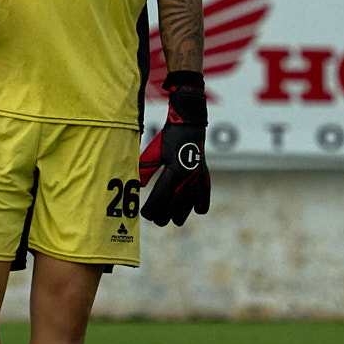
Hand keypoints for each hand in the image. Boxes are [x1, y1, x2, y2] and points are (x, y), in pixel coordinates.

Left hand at [139, 71, 208, 226]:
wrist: (189, 122)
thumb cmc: (169, 136)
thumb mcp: (154, 152)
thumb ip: (146, 169)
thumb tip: (139, 187)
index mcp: (174, 170)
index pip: (160, 197)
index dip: (151, 209)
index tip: (143, 214)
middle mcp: (188, 176)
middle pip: (175, 205)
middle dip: (164, 215)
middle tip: (155, 220)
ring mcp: (198, 176)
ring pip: (190, 204)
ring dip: (181, 214)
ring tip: (174, 220)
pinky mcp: (204, 174)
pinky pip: (204, 194)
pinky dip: (201, 204)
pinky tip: (196, 210)